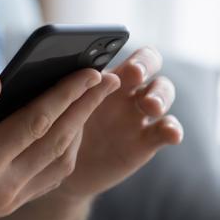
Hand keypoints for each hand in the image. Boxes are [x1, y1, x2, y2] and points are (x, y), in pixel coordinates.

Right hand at [0, 68, 119, 219]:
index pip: (37, 122)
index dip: (67, 94)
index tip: (90, 71)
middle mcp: (3, 188)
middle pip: (58, 141)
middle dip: (86, 107)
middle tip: (110, 79)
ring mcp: (8, 201)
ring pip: (59, 162)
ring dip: (80, 129)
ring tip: (93, 101)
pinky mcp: (7, 206)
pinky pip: (49, 178)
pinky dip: (65, 151)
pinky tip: (68, 132)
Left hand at [59, 47, 183, 199]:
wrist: (57, 165)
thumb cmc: (54, 126)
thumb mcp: (56, 105)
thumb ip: (61, 87)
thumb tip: (48, 72)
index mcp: (107, 75)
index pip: (132, 54)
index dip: (137, 58)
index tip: (130, 70)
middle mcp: (128, 90)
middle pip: (152, 66)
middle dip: (148, 67)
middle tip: (136, 76)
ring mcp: (140, 115)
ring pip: (163, 95)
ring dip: (160, 96)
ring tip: (150, 106)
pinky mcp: (147, 141)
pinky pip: (167, 131)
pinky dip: (172, 130)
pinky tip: (170, 135)